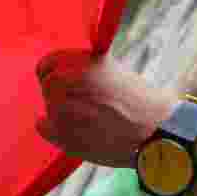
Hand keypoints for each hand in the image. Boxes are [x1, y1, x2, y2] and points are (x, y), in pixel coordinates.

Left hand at [35, 50, 178, 166]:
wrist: (154, 129)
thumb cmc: (137, 101)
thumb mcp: (110, 70)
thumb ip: (82, 69)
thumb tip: (57, 74)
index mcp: (80, 62)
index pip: (47, 65)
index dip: (57, 74)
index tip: (70, 84)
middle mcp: (67, 81)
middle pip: (47, 86)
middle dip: (60, 93)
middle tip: (85, 104)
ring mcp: (61, 108)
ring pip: (48, 106)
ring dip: (61, 111)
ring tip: (89, 118)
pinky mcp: (62, 133)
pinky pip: (42, 126)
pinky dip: (53, 129)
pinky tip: (75, 130)